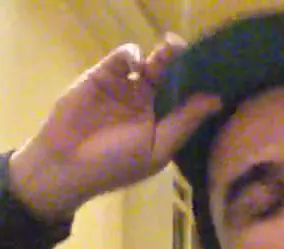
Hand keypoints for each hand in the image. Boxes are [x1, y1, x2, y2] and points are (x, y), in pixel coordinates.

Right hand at [9, 34, 222, 223]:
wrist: (66, 164)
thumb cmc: (115, 164)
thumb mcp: (157, 148)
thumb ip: (185, 123)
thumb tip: (218, 100)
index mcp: (162, 121)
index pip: (187, 98)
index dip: (200, 85)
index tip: (215, 73)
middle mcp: (146, 102)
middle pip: (173, 75)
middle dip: (184, 63)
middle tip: (195, 52)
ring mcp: (125, 86)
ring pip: (151, 62)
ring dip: (164, 55)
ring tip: (172, 48)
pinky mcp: (103, 75)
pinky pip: (123, 57)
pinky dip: (132, 54)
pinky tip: (137, 63)